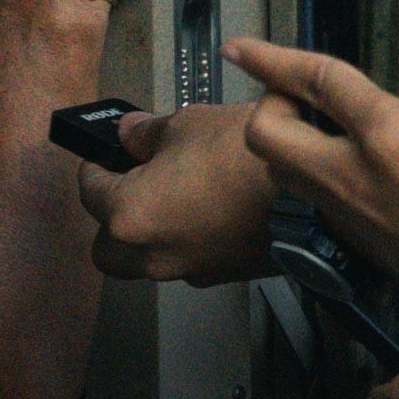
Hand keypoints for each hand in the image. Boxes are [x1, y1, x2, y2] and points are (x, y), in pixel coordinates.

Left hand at [79, 103, 278, 282]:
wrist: (310, 196)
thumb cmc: (249, 162)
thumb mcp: (188, 124)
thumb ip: (147, 132)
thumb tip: (131, 133)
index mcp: (129, 215)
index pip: (88, 190)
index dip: (95, 164)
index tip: (104, 153)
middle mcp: (152, 254)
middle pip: (106, 247)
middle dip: (111, 218)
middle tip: (127, 185)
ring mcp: (188, 270)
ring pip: (145, 260)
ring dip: (148, 234)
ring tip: (171, 197)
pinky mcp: (221, 274)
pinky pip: (186, 261)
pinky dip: (186, 241)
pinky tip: (206, 211)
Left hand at [230, 7, 398, 290]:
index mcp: (388, 136)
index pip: (314, 80)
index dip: (272, 56)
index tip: (243, 47)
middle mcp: (357, 178)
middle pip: (268, 137)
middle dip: (265, 104)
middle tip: (290, 91)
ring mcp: (355, 217)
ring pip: (284, 174)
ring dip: (285, 143)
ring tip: (313, 124)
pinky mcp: (365, 245)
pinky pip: (315, 203)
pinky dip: (313, 176)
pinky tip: (349, 169)